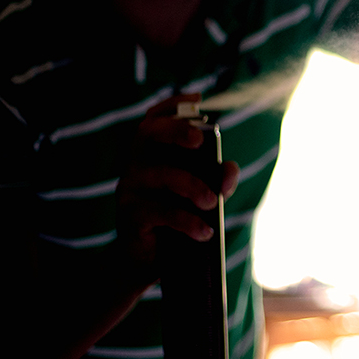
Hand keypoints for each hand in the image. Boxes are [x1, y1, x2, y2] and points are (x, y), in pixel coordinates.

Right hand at [115, 93, 239, 280]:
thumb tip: (229, 170)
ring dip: (191, 185)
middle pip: (147, 133)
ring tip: (211, 203)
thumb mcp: (202, 194)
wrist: (150, 260)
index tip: (197, 99)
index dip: (172, 105)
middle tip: (198, 140)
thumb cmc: (177, 216)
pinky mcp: (130, 215)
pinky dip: (187, 221)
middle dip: (175, 130)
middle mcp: (136, 164)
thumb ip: (219, 179)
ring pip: (159, 173)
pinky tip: (205, 232)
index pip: (154, 118)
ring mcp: (129, 188)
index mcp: (152, 152)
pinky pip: (159, 211)